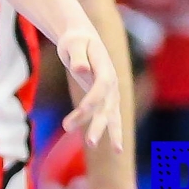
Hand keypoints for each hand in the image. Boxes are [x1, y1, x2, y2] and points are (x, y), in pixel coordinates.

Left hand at [55, 27, 122, 152]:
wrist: (83, 38)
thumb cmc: (76, 40)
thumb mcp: (73, 43)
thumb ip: (78, 56)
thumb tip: (80, 70)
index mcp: (105, 67)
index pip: (100, 87)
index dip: (92, 100)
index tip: (81, 111)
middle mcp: (111, 82)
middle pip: (106, 106)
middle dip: (98, 125)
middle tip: (89, 142)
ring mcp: (111, 92)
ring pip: (110, 116)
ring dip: (104, 132)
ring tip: (97, 148)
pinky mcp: (106, 99)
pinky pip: (109, 117)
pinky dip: (110, 132)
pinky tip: (115, 150)